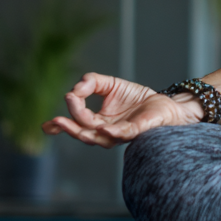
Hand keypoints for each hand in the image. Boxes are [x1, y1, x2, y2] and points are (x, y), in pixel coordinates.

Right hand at [42, 72, 202, 147]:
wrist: (164, 102)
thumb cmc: (136, 98)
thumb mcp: (110, 84)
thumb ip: (91, 82)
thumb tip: (75, 88)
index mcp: (98, 124)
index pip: (78, 124)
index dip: (63, 122)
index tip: (56, 111)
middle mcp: (107, 133)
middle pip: (84, 134)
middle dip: (68, 128)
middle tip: (56, 120)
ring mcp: (122, 134)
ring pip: (99, 138)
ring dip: (83, 132)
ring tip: (68, 122)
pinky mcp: (137, 130)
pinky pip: (123, 133)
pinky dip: (112, 132)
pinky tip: (103, 127)